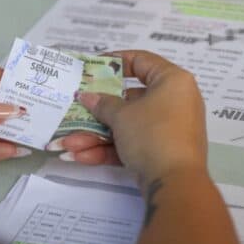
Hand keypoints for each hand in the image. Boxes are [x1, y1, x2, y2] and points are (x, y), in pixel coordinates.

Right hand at [53, 51, 206, 183]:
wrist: (176, 183)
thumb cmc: (152, 134)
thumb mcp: (122, 116)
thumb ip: (102, 104)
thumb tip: (88, 97)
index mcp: (173, 82)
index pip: (142, 61)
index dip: (115, 61)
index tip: (93, 66)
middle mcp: (174, 102)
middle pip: (130, 100)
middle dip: (97, 111)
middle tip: (74, 109)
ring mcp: (169, 129)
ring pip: (128, 126)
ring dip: (97, 135)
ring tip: (68, 143)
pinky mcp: (161, 153)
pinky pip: (133, 144)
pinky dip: (109, 150)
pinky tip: (81, 156)